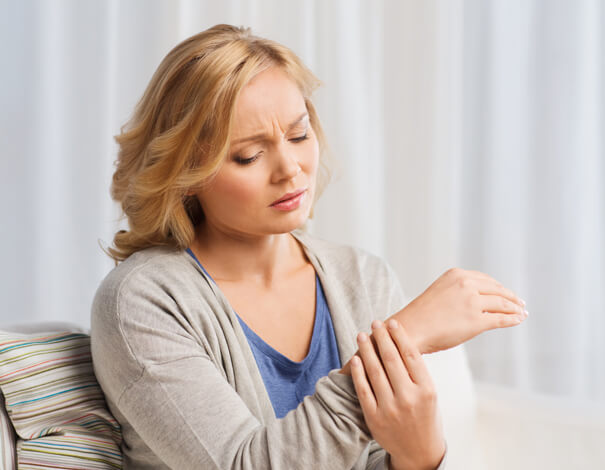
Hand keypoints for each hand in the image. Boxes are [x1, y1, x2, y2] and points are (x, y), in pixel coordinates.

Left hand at [350, 319, 445, 469]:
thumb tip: (397, 340)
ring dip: (367, 350)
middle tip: (375, 323)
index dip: (399, 336)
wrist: (419, 451)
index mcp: (426, 389)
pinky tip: (356, 358)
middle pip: (391, 359)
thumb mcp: (429, 393)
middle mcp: (409, 398)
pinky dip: (358, 372)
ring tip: (362, 335)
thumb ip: (416, 372)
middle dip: (381, 337)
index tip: (392, 322)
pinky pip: (363, 389)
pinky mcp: (374, 418)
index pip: (411, 355)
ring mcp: (390, 409)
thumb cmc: (425, 415)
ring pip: (375, 371)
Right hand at [394, 267, 527, 353]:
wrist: (409, 329)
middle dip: (511, 297)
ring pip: (502, 304)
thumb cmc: (422, 316)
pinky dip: (513, 319)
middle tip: (520, 303)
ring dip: (515, 309)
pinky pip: (501, 319)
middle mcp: (466, 284)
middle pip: (497, 290)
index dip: (499, 287)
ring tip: (521, 313)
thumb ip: (460, 292)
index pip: (486, 279)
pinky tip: (518, 320)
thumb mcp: (441, 292)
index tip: (507, 293)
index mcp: (456, 274)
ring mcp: (472, 302)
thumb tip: (480, 302)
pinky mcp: (476, 321)